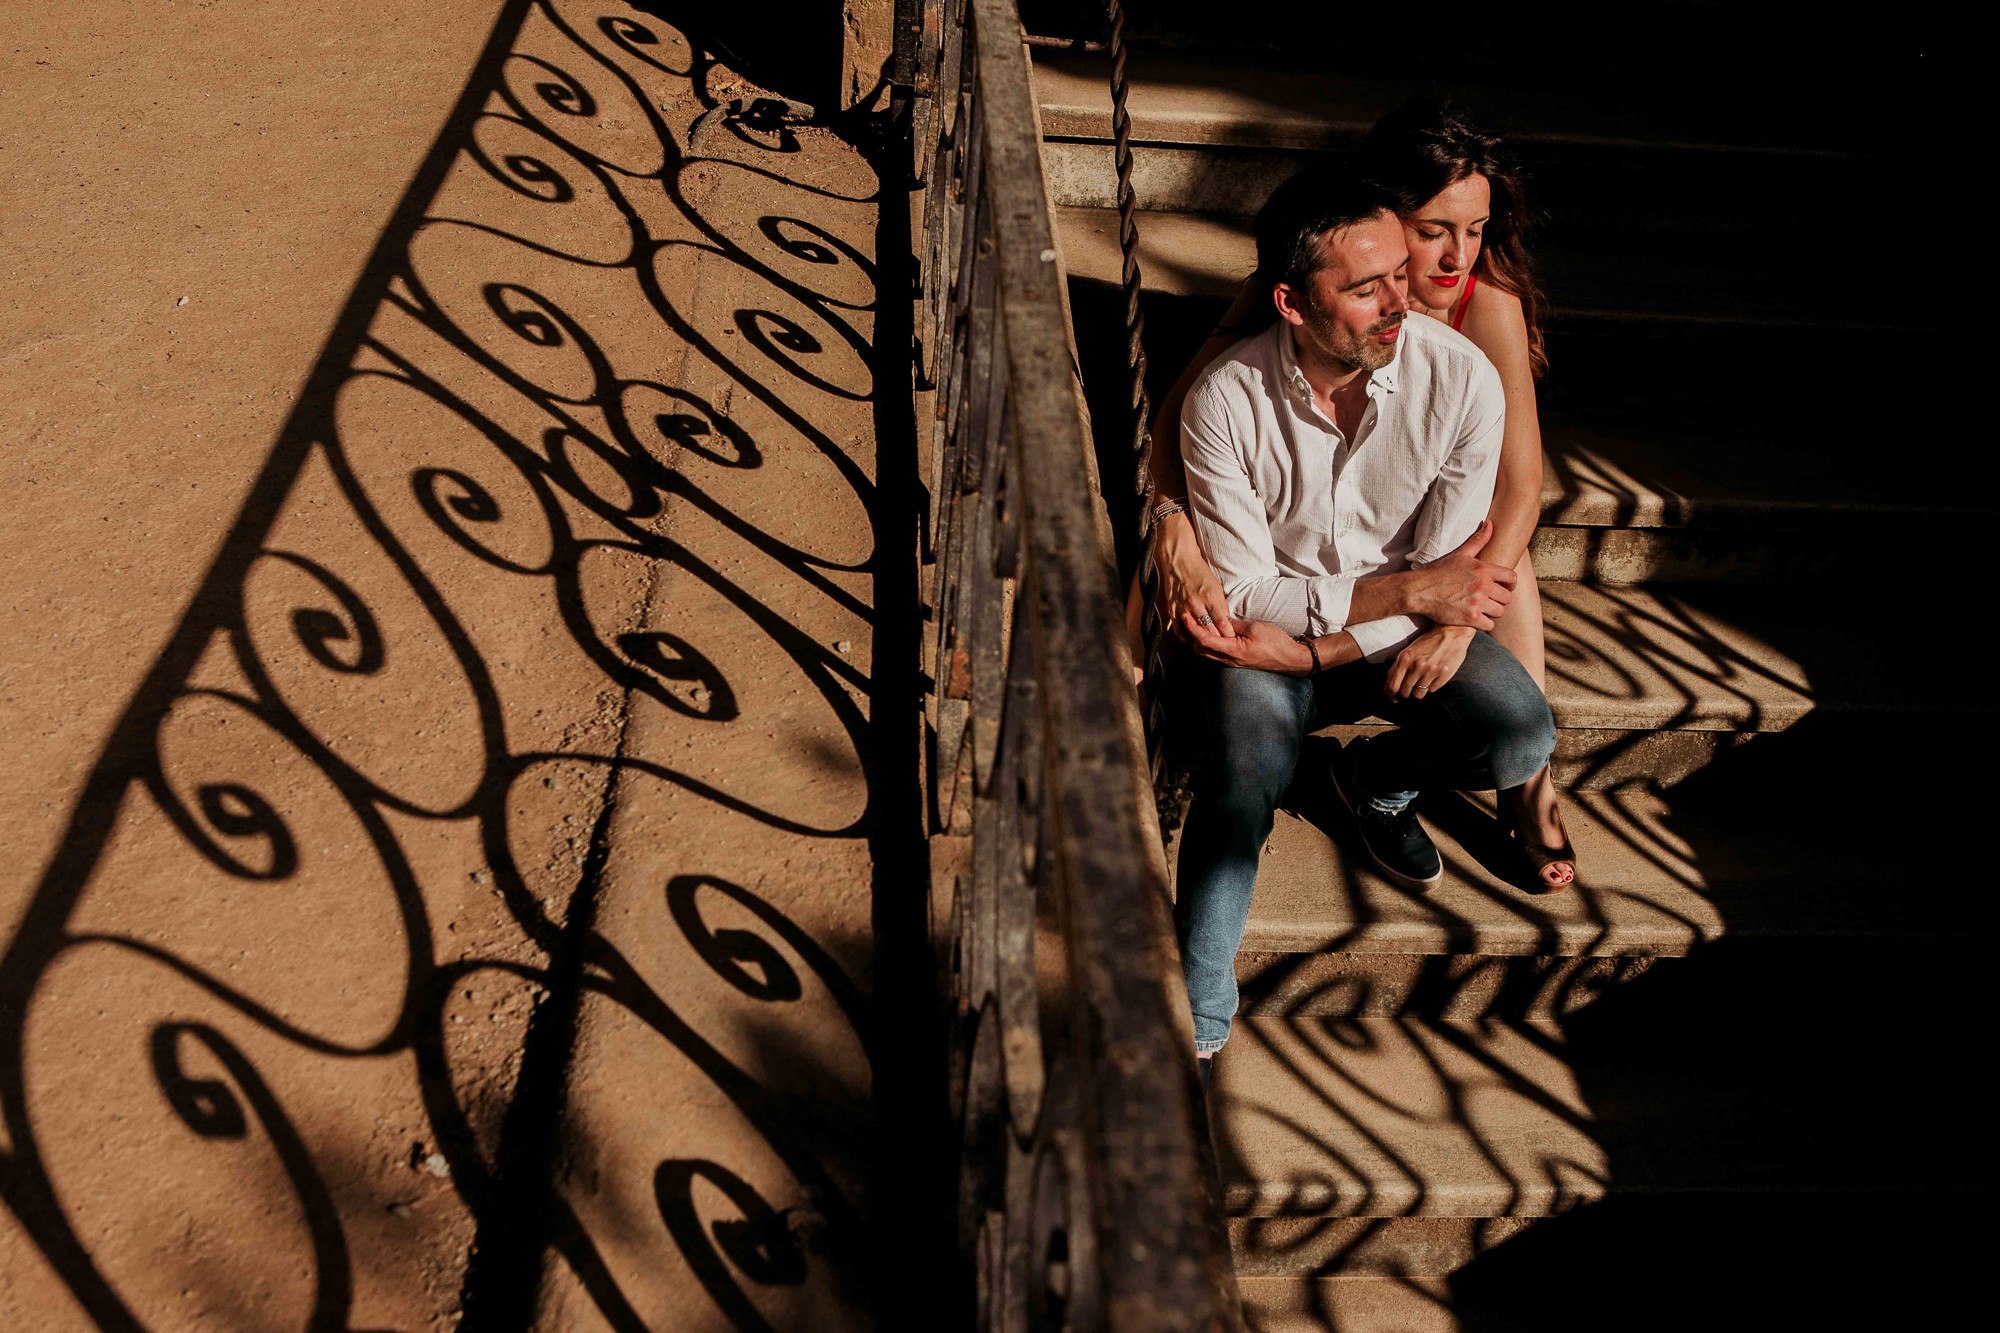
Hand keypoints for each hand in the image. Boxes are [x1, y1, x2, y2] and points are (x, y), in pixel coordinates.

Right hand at [1152, 510, 1235, 638]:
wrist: (1178, 558)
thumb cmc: (1199, 570)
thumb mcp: (1215, 585)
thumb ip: (1219, 604)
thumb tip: (1224, 621)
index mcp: (1211, 596)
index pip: (1222, 623)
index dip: (1228, 634)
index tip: (1234, 641)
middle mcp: (1197, 603)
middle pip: (1210, 630)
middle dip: (1218, 640)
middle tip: (1225, 648)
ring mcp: (1183, 607)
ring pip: (1195, 632)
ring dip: (1203, 640)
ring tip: (1209, 646)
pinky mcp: (1171, 608)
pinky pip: (1178, 629)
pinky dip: (1186, 636)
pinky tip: (1191, 639)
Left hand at [1182, 613, 1308, 673]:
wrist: (1290, 658)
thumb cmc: (1275, 642)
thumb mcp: (1254, 627)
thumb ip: (1234, 624)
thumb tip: (1219, 620)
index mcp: (1233, 650)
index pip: (1204, 640)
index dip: (1192, 628)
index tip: (1185, 616)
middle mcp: (1229, 660)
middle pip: (1200, 650)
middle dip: (1192, 635)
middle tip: (1190, 619)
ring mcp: (1232, 663)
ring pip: (1207, 653)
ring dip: (1201, 640)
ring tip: (1200, 624)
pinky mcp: (1237, 662)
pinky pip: (1217, 654)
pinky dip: (1211, 644)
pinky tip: (1214, 633)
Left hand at [1386, 625, 1473, 699]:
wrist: (1452, 633)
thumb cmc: (1429, 642)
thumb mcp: (1410, 650)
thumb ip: (1398, 666)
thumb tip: (1389, 686)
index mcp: (1405, 658)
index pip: (1392, 685)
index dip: (1389, 695)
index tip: (1391, 697)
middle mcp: (1417, 666)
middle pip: (1405, 692)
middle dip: (1405, 693)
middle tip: (1409, 689)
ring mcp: (1431, 671)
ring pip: (1418, 694)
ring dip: (1419, 690)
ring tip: (1423, 681)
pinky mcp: (1444, 674)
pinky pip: (1432, 690)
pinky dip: (1432, 686)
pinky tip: (1434, 676)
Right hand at [1403, 519, 1516, 629]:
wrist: (1420, 590)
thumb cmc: (1440, 571)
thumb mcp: (1461, 554)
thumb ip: (1478, 540)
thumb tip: (1489, 523)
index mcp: (1484, 570)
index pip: (1512, 578)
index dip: (1511, 584)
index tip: (1505, 587)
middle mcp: (1483, 586)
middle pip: (1507, 598)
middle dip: (1500, 599)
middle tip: (1490, 600)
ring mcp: (1477, 603)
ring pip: (1499, 612)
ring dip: (1492, 612)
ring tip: (1482, 609)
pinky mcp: (1470, 619)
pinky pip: (1489, 625)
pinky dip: (1484, 624)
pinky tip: (1476, 618)